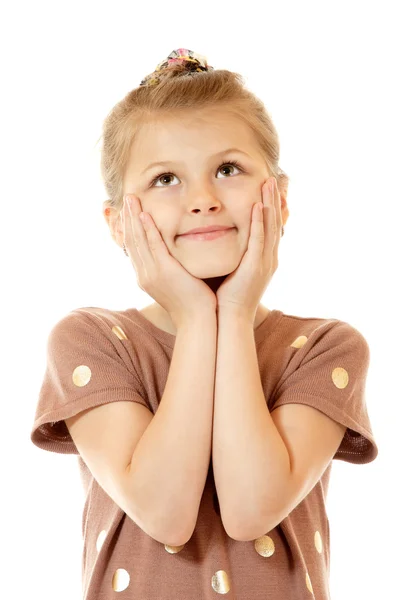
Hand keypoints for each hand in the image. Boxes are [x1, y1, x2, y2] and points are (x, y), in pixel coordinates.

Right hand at [121, 195, 216, 328]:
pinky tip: (145, 216)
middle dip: (128, 218)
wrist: (198, 320)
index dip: (129, 228)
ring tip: (132, 199)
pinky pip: (153, 246)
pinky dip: (148, 230)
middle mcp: (143, 275)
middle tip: (127, 198)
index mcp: (145, 277)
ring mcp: (152, 273)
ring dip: (134, 218)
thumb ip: (171, 269)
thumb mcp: (176, 283)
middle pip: (131, 241)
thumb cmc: (192, 303)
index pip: (132, 248)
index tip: (127, 212)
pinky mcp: (164, 271)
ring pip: (138, 240)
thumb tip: (174, 258)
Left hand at [216, 177, 281, 322]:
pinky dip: (259, 222)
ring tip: (268, 183)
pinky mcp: (255, 267)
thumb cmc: (226, 297)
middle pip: (274, 223)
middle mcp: (268, 258)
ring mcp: (264, 262)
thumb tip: (219, 239)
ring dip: (270, 204)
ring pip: (270, 227)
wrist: (229, 318)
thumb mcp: (233, 270)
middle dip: (274, 200)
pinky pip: (259, 240)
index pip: (270, 227)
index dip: (271, 207)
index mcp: (263, 259)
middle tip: (272, 179)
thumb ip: (232, 254)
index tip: (268, 189)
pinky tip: (258, 206)